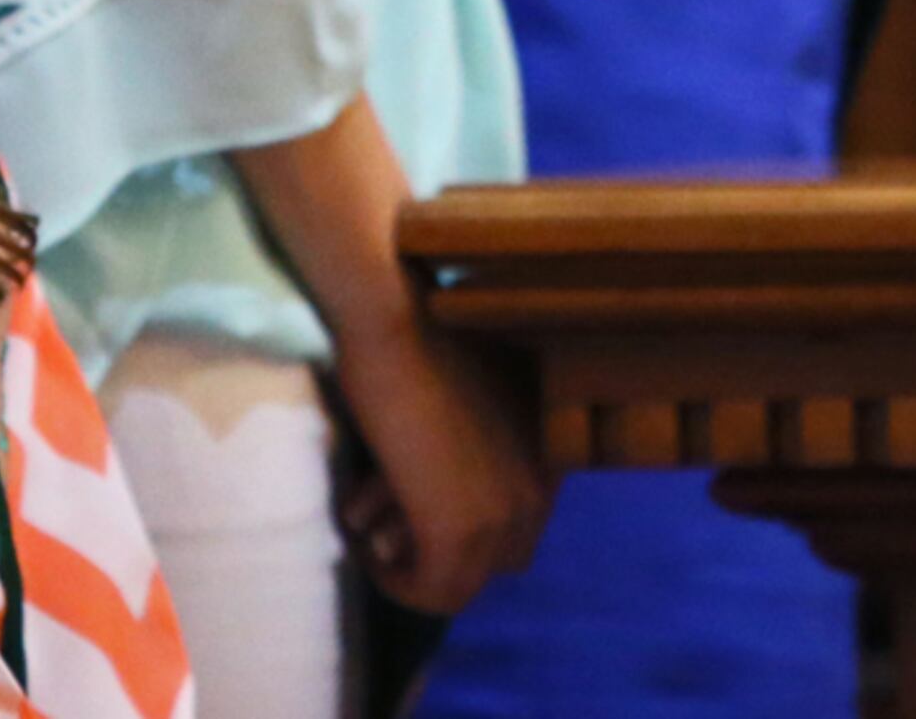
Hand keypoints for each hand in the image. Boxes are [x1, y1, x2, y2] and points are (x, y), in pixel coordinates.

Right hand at [334, 300, 548, 613]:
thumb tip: (452, 498)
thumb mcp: (481, 404)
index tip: (408, 514)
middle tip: (385, 526)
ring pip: (460, 583)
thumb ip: (486, 452)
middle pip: (492, 562)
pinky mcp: (458, 533)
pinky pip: (432, 592)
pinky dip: (396, 580)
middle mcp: (541, 493)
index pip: (519, 531)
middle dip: (438, 550)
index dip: (465, 530)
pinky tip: (362, 539)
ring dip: (410, 568)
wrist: (396, 323)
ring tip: (365, 527)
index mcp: (553, 459)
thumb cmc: (428, 343)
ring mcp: (503, 516)